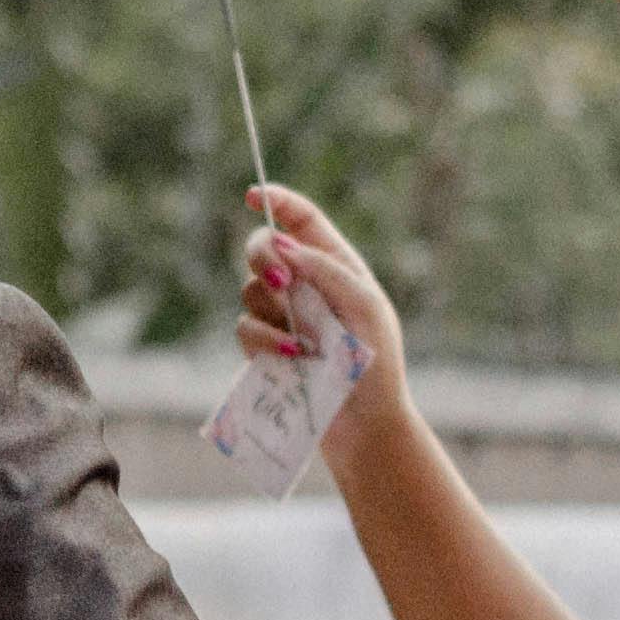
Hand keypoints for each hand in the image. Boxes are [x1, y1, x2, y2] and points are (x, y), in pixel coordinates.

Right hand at [239, 182, 408, 452]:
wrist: (364, 424)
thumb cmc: (376, 364)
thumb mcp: (364, 307)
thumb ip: (325, 270)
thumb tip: (282, 245)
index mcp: (336, 266)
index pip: (302, 220)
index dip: (278, 200)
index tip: (254, 195)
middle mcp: (305, 286)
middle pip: (263, 248)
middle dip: (262, 258)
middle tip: (280, 281)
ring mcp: (282, 317)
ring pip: (248, 290)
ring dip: (273, 311)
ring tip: (304, 342)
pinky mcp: (264, 348)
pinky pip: (244, 328)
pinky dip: (265, 341)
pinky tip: (292, 358)